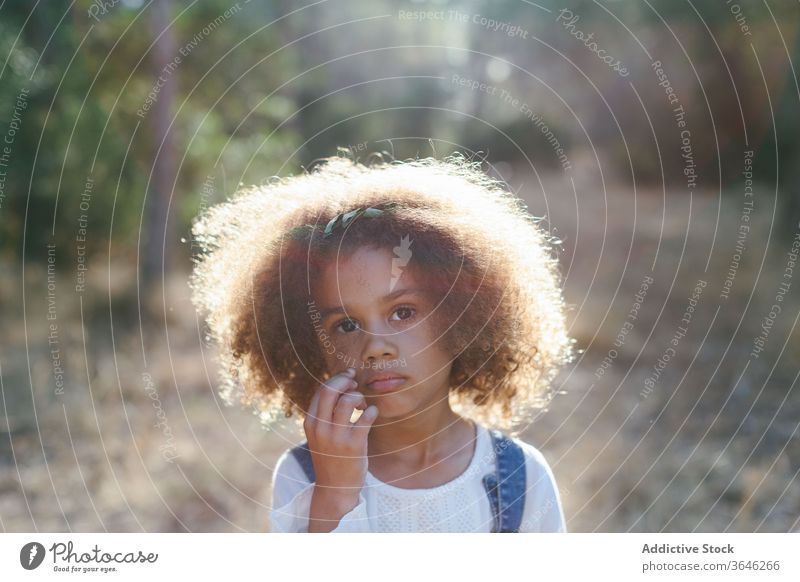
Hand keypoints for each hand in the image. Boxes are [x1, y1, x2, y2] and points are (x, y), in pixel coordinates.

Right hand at [304, 367, 378, 530]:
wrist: (335, 488)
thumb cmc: (331, 456)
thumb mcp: (320, 434)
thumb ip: (325, 413)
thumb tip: (339, 386)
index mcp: (311, 422)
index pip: (321, 390)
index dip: (337, 379)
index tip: (348, 377)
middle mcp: (320, 428)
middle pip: (330, 390)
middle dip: (345, 380)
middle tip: (355, 383)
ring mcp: (336, 437)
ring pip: (348, 401)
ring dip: (359, 396)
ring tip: (363, 405)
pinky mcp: (354, 445)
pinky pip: (366, 416)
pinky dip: (372, 410)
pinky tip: (372, 414)